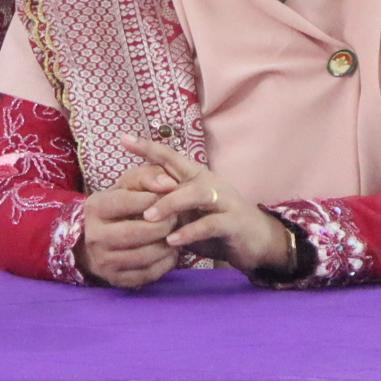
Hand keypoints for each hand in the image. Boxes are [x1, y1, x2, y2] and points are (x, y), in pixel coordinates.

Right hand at [75, 162, 182, 288]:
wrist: (100, 238)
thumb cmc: (122, 206)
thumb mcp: (129, 185)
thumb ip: (149, 176)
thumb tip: (169, 184)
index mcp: (94, 207)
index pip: (125, 202)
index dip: (151, 199)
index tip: (167, 197)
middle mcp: (94, 236)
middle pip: (134, 233)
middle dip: (162, 225)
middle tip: (176, 219)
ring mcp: (104, 261)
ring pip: (143, 256)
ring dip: (166, 246)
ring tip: (175, 235)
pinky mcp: (116, 279)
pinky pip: (147, 274)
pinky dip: (165, 263)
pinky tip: (170, 252)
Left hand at [120, 135, 295, 275]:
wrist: (257, 242)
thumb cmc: (215, 225)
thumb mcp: (187, 214)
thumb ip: (167, 206)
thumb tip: (133, 204)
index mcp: (196, 176)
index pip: (170, 157)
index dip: (147, 147)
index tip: (123, 138)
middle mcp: (210, 183)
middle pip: (182, 172)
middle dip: (156, 182)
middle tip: (133, 197)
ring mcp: (224, 201)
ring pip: (197, 195)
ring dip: (171, 204)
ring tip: (150, 218)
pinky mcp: (234, 222)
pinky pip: (210, 224)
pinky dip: (190, 232)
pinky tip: (173, 241)